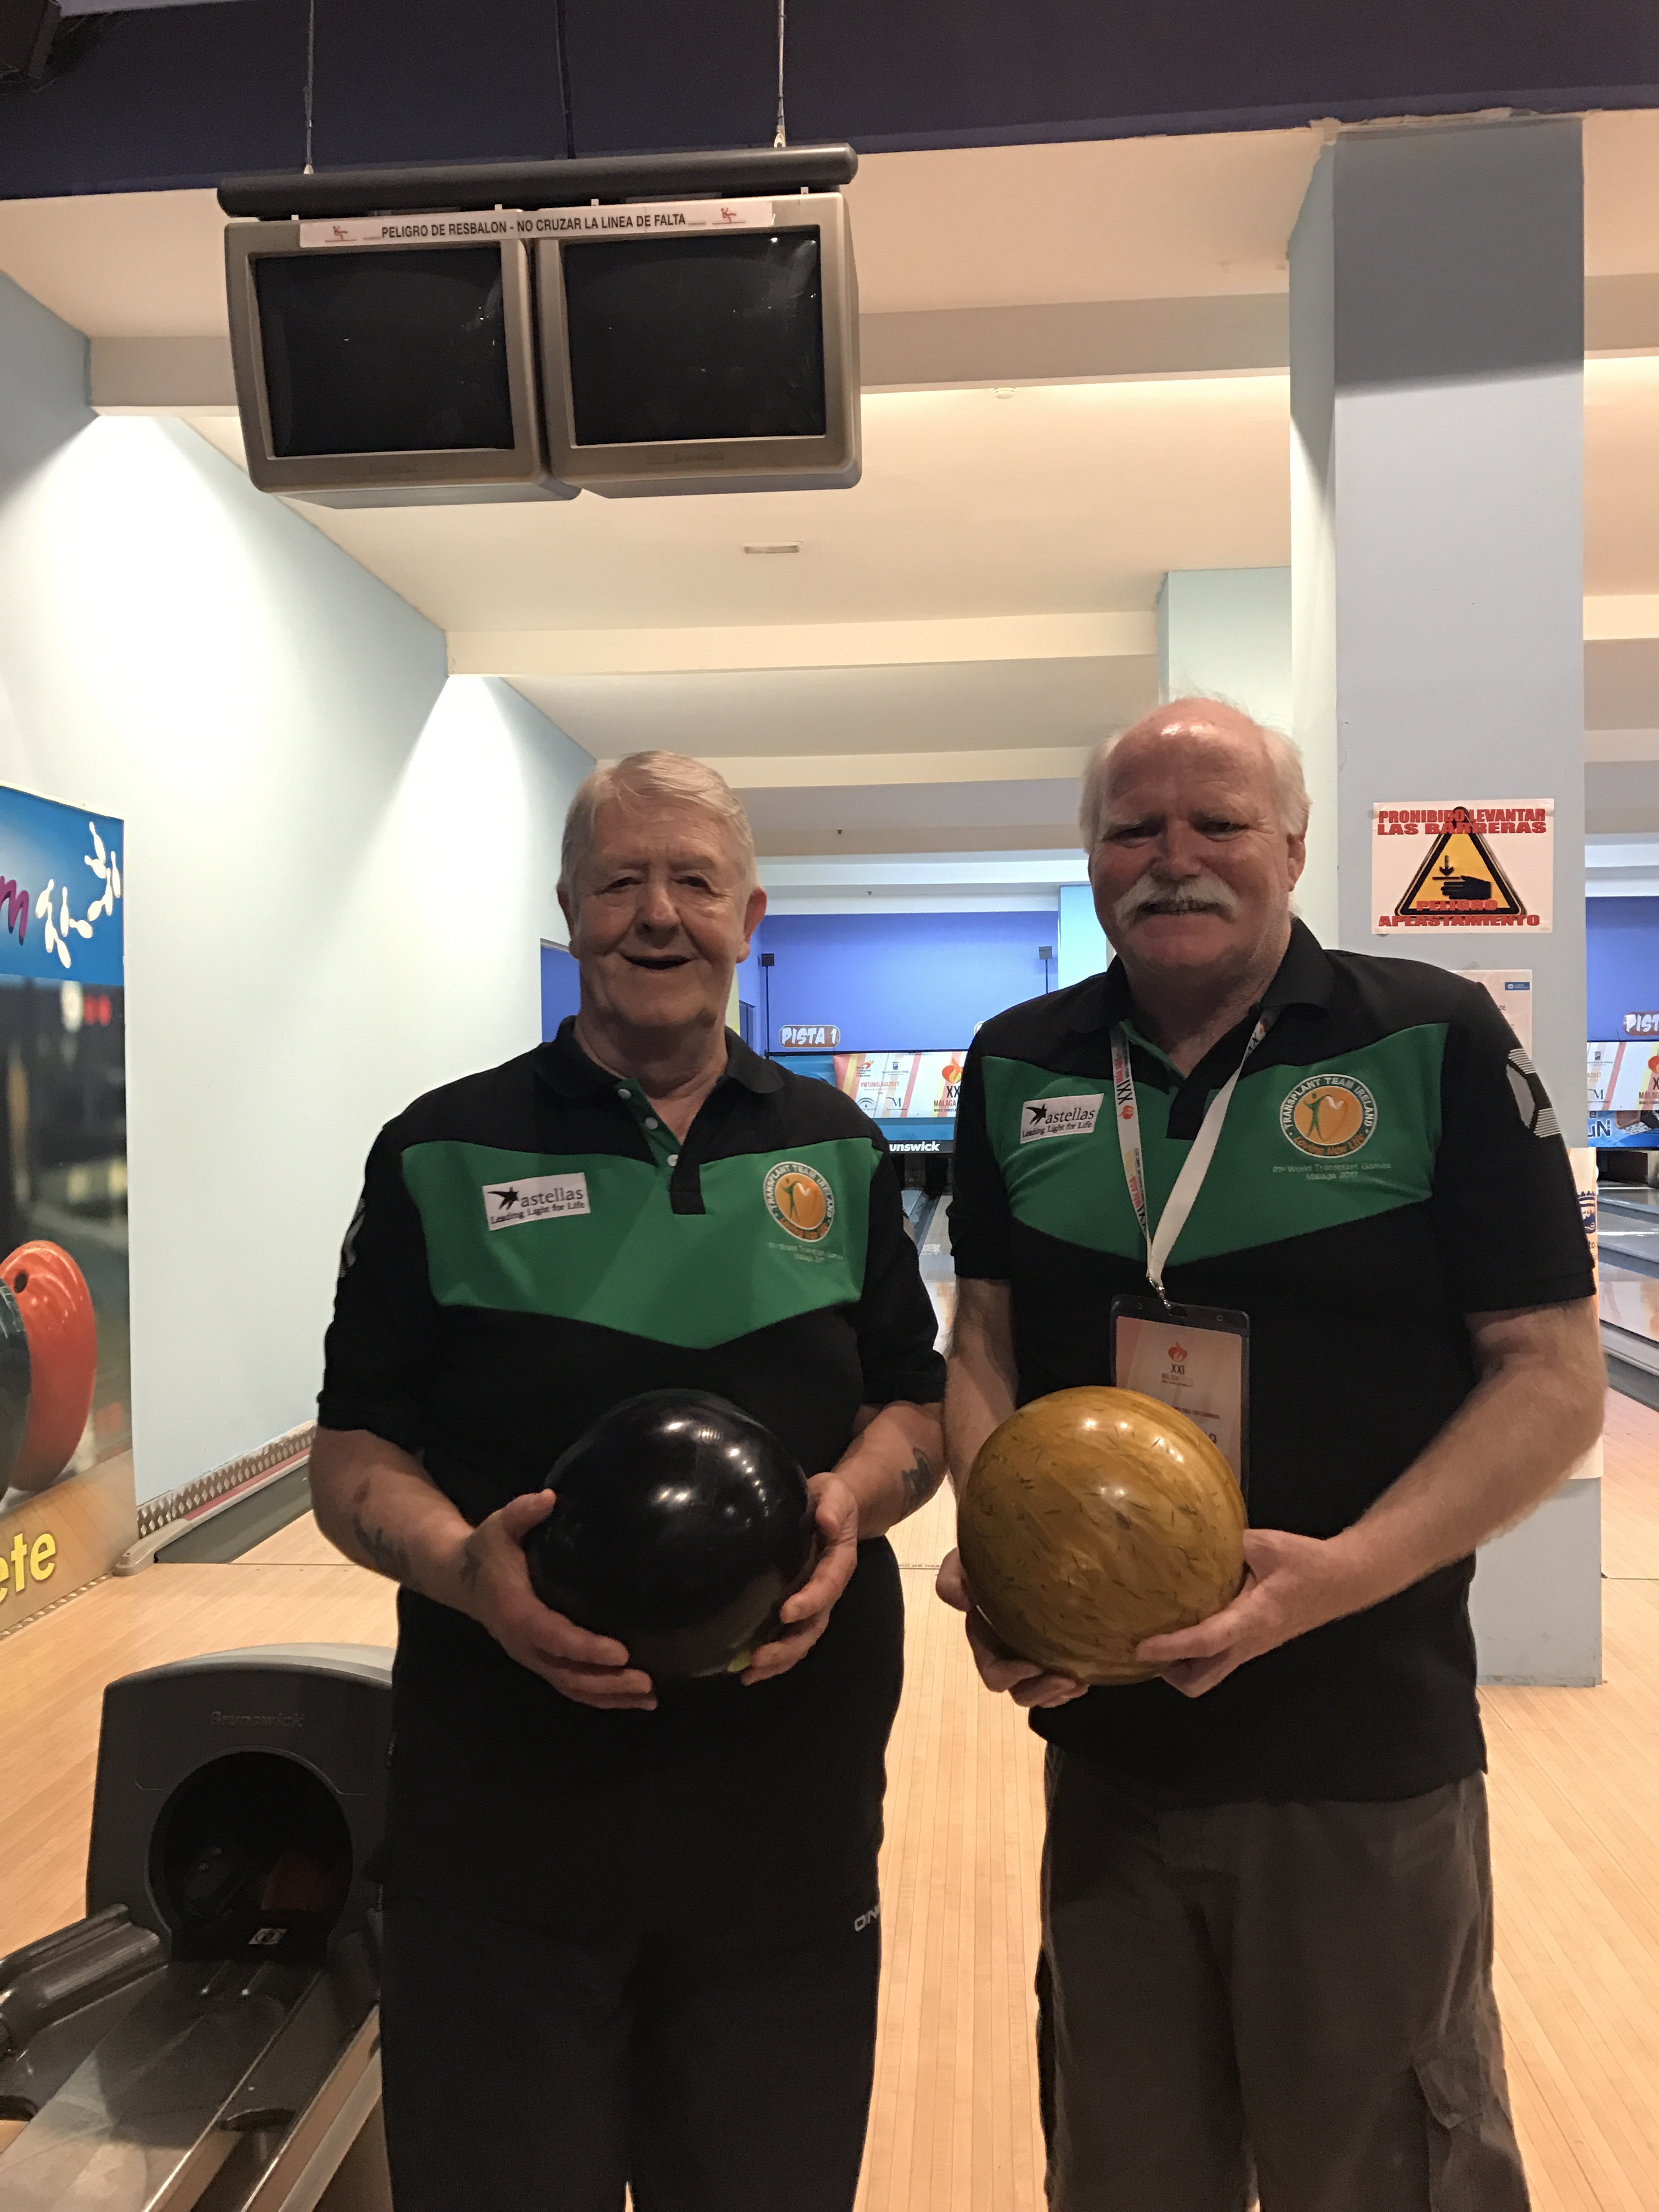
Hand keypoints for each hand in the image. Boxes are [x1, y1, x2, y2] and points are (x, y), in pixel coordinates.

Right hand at [459, 1490, 656, 1711]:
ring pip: (571, 1687)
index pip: (554, 1637)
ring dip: (609, 1696)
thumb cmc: (488, 1549)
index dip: (586, 1649)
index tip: (621, 1652)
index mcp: (517, 1613)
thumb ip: (521, 1512)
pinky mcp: (541, 1661)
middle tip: (646, 1683)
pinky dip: (600, 1696)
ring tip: (649, 1697)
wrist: (461, 1577)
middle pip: (567, 1674)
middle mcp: (524, 1643)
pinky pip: (570, 1686)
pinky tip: (631, 1698)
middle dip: (607, 1682)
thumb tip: (549, 1498)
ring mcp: (532, 1657)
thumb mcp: (498, 1526)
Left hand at [743, 1472, 858, 1683]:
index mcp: (838, 1564)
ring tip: (749, 1674)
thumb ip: (832, 1505)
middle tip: (759, 1657)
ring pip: (801, 1640)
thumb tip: (825, 1519)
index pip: (826, 1586)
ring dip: (778, 1661)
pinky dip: (773, 1659)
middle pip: (814, 1626)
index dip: (809, 1602)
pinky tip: (746, 1671)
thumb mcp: (834, 1494)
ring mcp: (814, 1603)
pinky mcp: (798, 1606)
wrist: (835, 1508)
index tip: (786, 1612)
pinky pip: (789, 1637)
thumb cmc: (831, 1500)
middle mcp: (827, 1590)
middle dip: (788, 1646)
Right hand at [935, 1548, 1087, 1709]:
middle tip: (1067, 1678)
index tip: (1034, 1664)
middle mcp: (1008, 1654)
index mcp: (986, 1641)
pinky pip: (1061, 1686)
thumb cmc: (991, 1555)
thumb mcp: (964, 1561)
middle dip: (1042, 1690)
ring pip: (1042, 1694)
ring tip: (1079, 1681)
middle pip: (1021, 1691)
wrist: (1020, 1545)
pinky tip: (1086, 1678)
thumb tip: (961, 1602)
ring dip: (1058, 1693)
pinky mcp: (1055, 1652)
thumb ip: (952, 1577)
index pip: (995, 1674)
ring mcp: (1033, 1655)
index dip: (1012, 1676)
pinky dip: (1072, 1689)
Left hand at [1135, 1526, 1369, 1696]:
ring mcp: (1252, 1647)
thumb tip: (1194, 1539)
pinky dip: (1196, 1651)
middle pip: (1202, 1679)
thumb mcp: (1266, 1544)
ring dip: (1182, 1663)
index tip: (1142, 1647)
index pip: (1207, 1642)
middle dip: (1171, 1670)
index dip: (1173, 1647)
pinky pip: (1218, 1657)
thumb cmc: (1308, 1563)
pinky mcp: (1253, 1642)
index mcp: (1253, 1619)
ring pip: (1210, 1672)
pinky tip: (1184, 1621)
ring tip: (1157, 1633)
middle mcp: (1249, 1642)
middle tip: (1146, 1644)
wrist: (1343, 1581)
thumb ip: (1229, 1543)